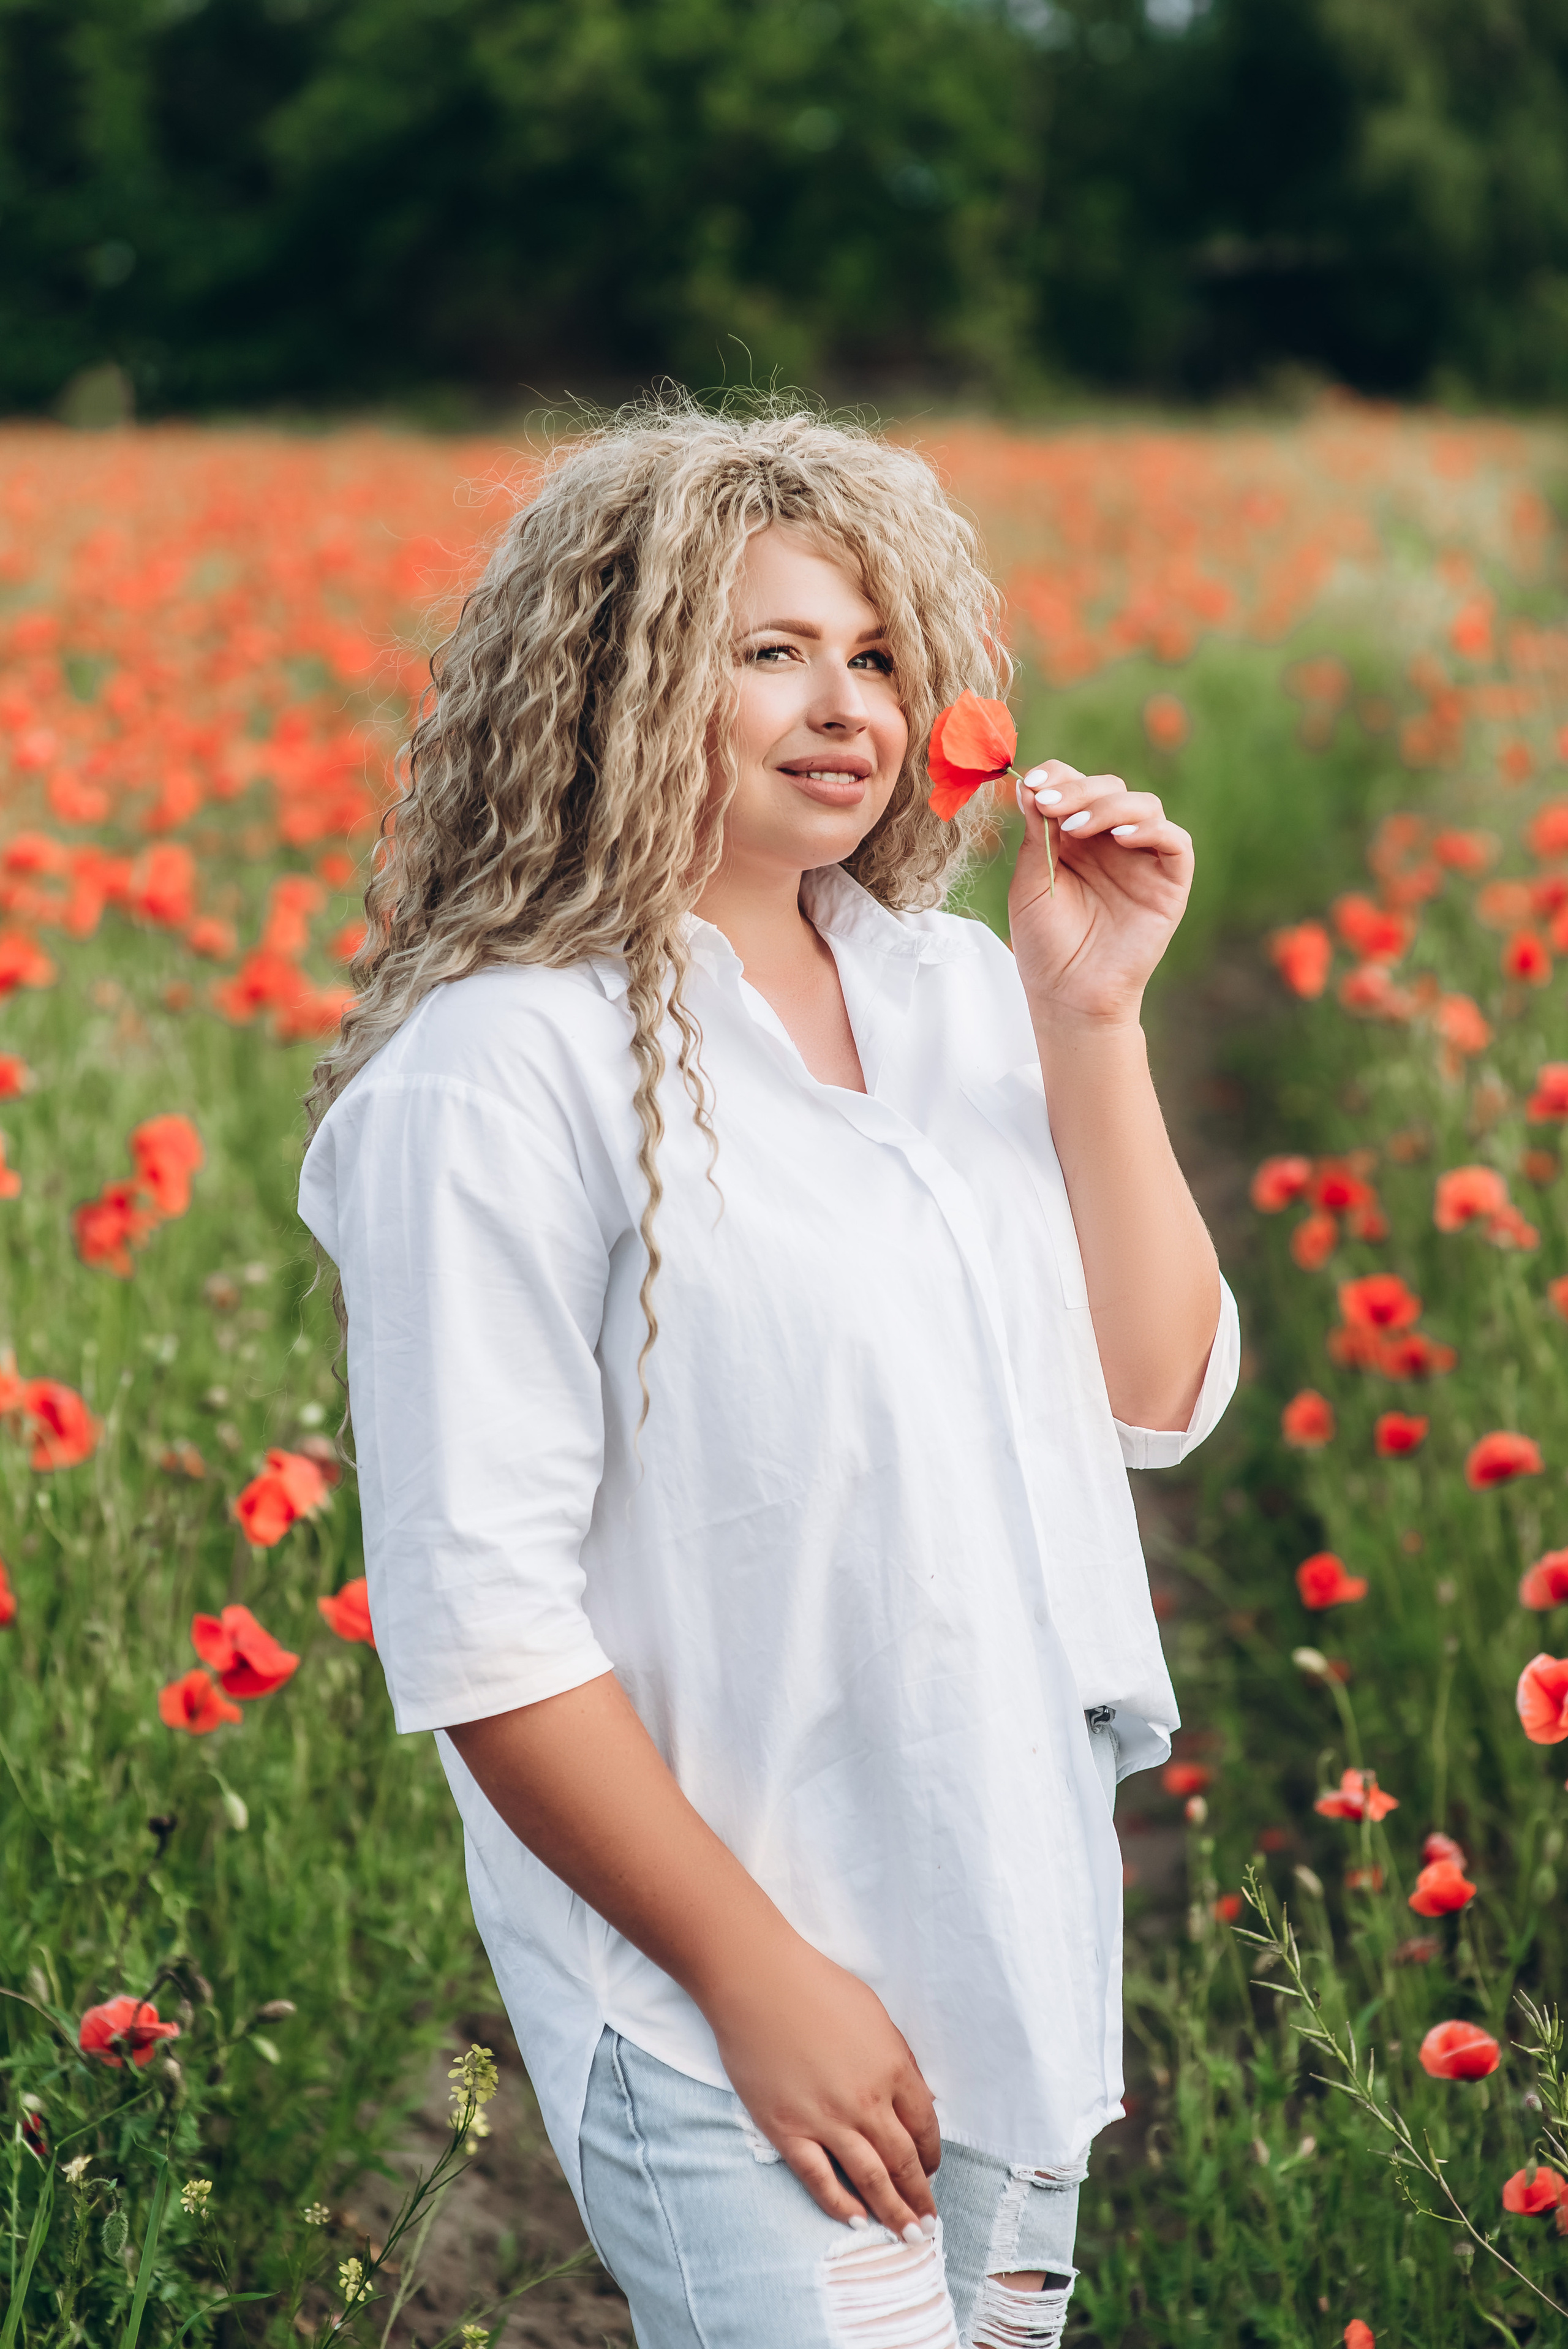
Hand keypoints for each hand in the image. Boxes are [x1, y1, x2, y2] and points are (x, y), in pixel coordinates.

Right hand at [702, 1934, 940, 2235]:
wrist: (757, 1980)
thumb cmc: (816, 1986)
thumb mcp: (875, 2014)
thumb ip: (896, 2058)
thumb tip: (911, 2096)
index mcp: (893, 2068)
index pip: (925, 2127)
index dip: (933, 2155)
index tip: (933, 2171)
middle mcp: (866, 2101)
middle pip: (904, 2162)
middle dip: (920, 2197)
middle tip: (928, 2224)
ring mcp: (826, 2120)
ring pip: (870, 2179)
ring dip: (892, 2212)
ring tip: (907, 2237)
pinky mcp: (787, 2130)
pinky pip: (819, 2179)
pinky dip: (840, 2204)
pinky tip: (855, 2219)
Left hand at [1007, 761, 1193, 1026]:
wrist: (1068, 995)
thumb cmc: (1045, 944)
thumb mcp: (1031, 882)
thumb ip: (1036, 834)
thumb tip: (1027, 783)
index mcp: (1074, 837)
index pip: (1074, 786)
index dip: (1057, 775)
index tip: (1033, 783)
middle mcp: (1111, 842)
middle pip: (1109, 787)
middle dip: (1079, 790)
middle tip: (1051, 805)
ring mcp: (1142, 860)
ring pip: (1144, 805)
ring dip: (1110, 806)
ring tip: (1078, 827)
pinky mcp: (1170, 883)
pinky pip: (1175, 842)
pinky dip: (1152, 830)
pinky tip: (1122, 837)